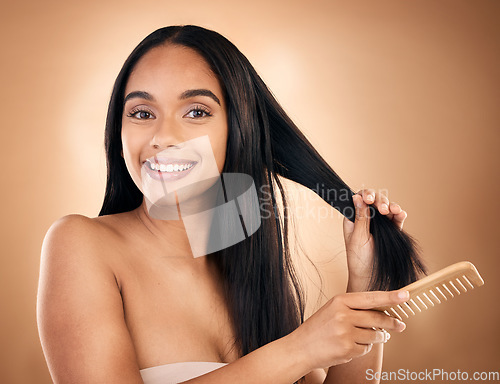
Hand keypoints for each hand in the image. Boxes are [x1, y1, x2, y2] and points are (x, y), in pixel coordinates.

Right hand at [291, 290, 407, 369]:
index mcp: (339, 301)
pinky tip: (352, 346)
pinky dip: (363, 348)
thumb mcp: (333, 310)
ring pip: (375, 335)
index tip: (404, 296)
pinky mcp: (347, 349)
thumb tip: (381, 311)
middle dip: (391, 322)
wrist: (300, 348)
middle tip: (400, 325)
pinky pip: (366, 349)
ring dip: (379, 337)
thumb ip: (354, 309)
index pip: (371, 298)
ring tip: (376, 336)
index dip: (390, 297)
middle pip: (377, 318)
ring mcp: (345, 333)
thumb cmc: (318, 328)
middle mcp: (343, 315)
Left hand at [343, 189, 407, 291]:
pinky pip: (396, 220)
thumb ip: (360, 217)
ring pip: (386, 208)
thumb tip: (357, 197)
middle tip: (381, 208)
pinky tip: (400, 213)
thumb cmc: (358, 259)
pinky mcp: (391, 231)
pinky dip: (399, 215)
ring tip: (391, 210)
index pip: (359, 199)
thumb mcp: (357, 237)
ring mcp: (379, 224)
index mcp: (353, 218)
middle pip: (375, 200)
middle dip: (379, 200)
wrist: (369, 277)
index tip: (368, 199)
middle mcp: (367, 218)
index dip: (365, 195)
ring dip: (390, 206)